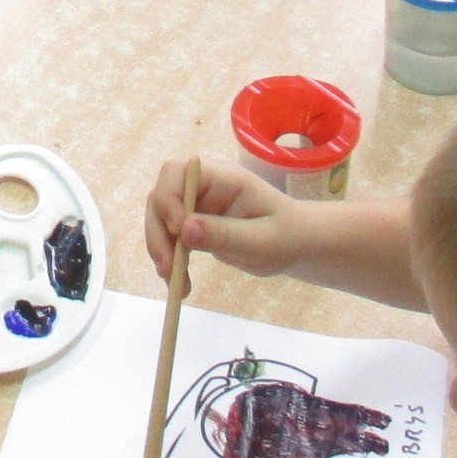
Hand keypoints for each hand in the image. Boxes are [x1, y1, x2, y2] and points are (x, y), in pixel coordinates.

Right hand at [145, 157, 309, 282]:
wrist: (298, 247)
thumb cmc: (288, 237)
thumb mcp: (261, 240)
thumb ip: (225, 233)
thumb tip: (184, 229)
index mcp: (223, 178)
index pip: (177, 172)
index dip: (168, 197)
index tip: (178, 231)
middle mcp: (204, 188)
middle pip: (162, 197)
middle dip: (158, 232)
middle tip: (167, 269)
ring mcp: (198, 206)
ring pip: (161, 220)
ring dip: (161, 251)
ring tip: (177, 285)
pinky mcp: (195, 226)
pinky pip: (171, 239)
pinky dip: (170, 261)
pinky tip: (180, 284)